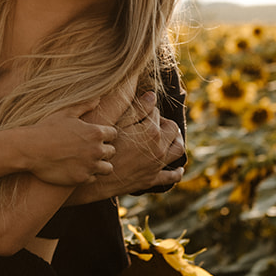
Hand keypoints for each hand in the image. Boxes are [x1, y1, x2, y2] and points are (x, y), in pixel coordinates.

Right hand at [20, 104, 117, 186]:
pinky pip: (93, 179)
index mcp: (95, 132)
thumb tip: (98, 98)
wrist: (30, 149)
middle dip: (103, 150)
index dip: (105, 135)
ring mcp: (89, 166)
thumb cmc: (47, 128)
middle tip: (89, 149)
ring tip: (88, 162)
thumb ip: (84, 105)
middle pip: (112, 152)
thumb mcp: (66, 113)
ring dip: (100, 165)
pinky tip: (77, 169)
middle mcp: (96, 150)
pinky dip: (87, 175)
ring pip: (107, 168)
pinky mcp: (81, 179)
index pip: (113, 134)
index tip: (94, 136)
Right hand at [66, 93, 184, 202]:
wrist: (96, 178)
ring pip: (178, 149)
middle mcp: (159, 147)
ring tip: (171, 137)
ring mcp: (157, 165)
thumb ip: (137, 108)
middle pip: (172, 128)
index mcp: (151, 131)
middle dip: (164, 121)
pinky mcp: (151, 179)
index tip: (139, 109)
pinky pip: (171, 177)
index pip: (156, 112)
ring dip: (177, 140)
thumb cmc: (103, 147)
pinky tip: (178, 169)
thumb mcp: (116, 123)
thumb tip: (152, 95)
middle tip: (153, 121)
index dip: (147, 108)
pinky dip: (177, 172)